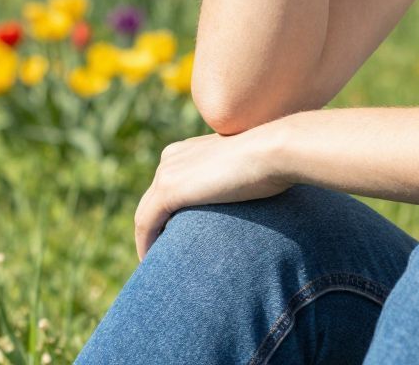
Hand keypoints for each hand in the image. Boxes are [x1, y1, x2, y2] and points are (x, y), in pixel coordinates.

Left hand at [134, 129, 291, 259]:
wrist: (273, 151)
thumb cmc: (272, 161)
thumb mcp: (246, 171)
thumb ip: (234, 182)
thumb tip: (245, 199)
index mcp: (188, 150)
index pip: (169, 187)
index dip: (168, 215)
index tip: (175, 239)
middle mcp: (172, 157)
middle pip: (153, 201)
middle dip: (155, 230)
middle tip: (162, 259)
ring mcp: (167, 172)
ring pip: (146, 214)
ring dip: (147, 241)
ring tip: (157, 267)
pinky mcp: (169, 189)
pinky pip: (146, 223)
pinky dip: (145, 244)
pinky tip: (151, 263)